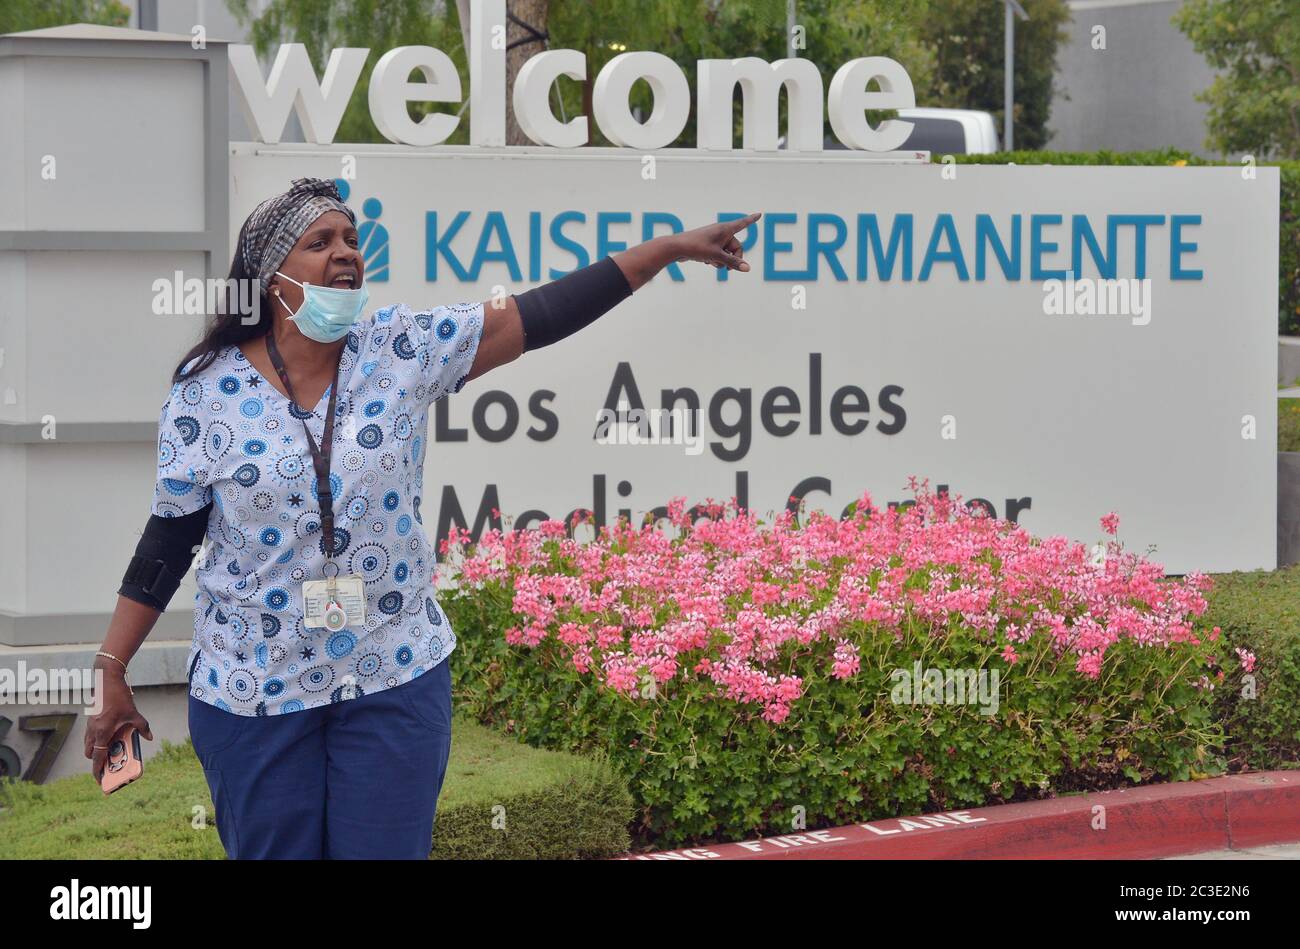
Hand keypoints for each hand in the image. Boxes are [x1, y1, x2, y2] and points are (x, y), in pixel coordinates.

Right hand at [83, 657, 151, 782]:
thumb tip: (150, 737)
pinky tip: (110, 736)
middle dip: (97, 761)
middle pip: (90, 754)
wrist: (106, 679)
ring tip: (110, 752)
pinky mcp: (90, 719)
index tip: (99, 780)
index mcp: (102, 732)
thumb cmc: (119, 697)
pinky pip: (90, 735)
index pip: (97, 757)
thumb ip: (142, 726)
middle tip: (108, 766)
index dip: (97, 770)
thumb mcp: (134, 713)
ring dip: (96, 750)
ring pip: (88, 744)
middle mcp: (92, 731)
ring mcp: (89, 725)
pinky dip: (97, 740)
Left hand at [670, 212, 761, 271]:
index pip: (742, 223)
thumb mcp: (717, 256)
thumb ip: (733, 263)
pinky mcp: (708, 246)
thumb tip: (747, 269)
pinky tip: (705, 261)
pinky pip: (718, 255)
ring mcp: (714, 239)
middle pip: (736, 248)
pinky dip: (715, 260)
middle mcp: (721, 232)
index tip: (759, 214)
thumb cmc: (696, 247)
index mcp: (725, 229)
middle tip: (727, 268)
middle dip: (732, 259)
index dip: (751, 220)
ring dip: (722, 261)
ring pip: (727, 254)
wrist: (676, 248)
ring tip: (711, 262)